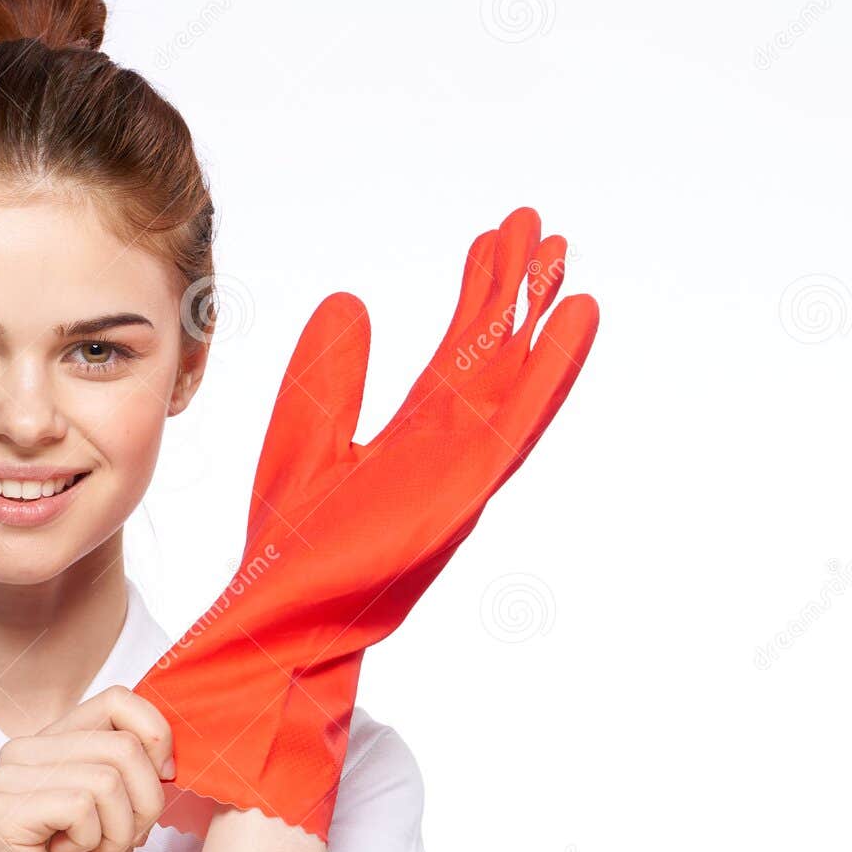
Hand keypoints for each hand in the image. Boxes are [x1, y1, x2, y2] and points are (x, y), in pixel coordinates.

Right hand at [0, 686, 172, 851]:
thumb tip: (167, 742)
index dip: (156, 739)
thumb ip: (134, 764)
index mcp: (51, 740)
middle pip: (122, 745)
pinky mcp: (4, 811)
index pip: (118, 699)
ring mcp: (7, 778)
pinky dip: (93, 840)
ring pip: (107, 778)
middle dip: (145, 802)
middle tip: (126, 839)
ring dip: (120, 829)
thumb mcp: (123, 808)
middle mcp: (22, 750)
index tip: (161, 782)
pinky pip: (81, 805)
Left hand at [135, 206, 599, 838]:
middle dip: (516, 295)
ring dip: (541, 324)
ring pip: (512, 383)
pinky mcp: (457, 494)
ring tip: (566, 264)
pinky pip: (512, 424)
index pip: (457, 355)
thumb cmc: (292, 549)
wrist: (279, 622)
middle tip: (542, 230)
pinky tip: (572, 322)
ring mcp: (458, 473)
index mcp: (415, 440)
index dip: (479, 298)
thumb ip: (331, 375)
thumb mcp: (304, 433)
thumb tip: (347, 301)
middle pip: (493, 359)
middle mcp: (446, 452)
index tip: (498, 240)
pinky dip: (547, 373)